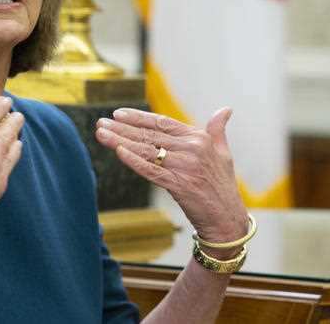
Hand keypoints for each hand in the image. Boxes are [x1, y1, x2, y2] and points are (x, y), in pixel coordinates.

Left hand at [95, 107, 247, 248]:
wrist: (227, 220)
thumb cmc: (222, 186)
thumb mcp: (223, 154)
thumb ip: (218, 131)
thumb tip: (226, 109)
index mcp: (199, 138)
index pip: (162, 122)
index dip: (138, 117)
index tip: (117, 113)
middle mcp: (192, 149)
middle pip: (149, 135)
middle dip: (122, 128)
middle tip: (101, 122)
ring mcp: (185, 167)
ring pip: (146, 150)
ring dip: (120, 141)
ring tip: (101, 133)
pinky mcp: (179, 185)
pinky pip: (151, 170)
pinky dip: (134, 160)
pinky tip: (118, 152)